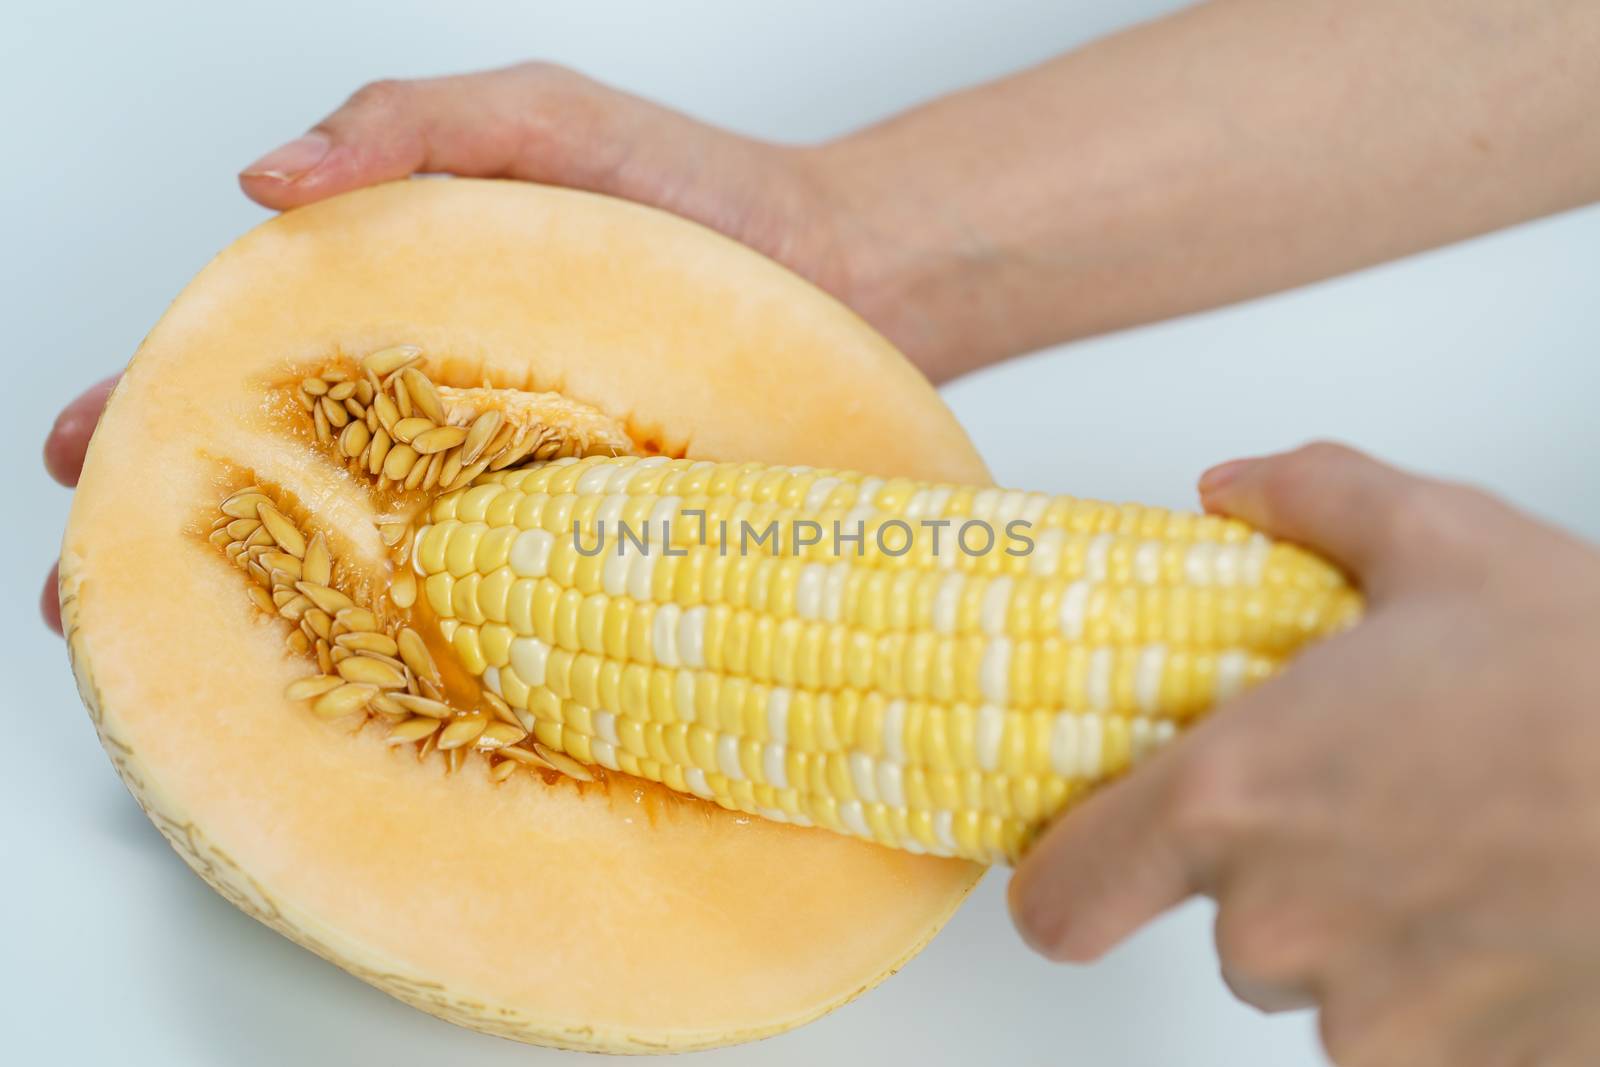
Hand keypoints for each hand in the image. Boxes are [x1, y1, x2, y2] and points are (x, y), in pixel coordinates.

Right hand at [39, 60, 962, 631]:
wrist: (848, 272)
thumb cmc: (693, 192)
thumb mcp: (543, 122)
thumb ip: (410, 124)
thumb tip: (267, 178)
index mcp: (409, 312)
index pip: (251, 363)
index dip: (151, 407)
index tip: (77, 453)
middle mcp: (448, 414)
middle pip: (287, 479)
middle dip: (177, 536)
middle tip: (91, 597)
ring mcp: (516, 490)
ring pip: (371, 560)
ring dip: (275, 613)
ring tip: (189, 661)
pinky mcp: (590, 547)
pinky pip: (493, 606)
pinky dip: (423, 650)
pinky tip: (368, 691)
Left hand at [1009, 443, 1599, 1064]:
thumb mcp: (1449, 541)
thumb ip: (1312, 501)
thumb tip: (1233, 490)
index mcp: (1233, 797)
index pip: (1063, 899)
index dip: (1070, 882)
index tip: (1097, 860)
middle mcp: (1281, 924)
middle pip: (1220, 924)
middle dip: (1277, 874)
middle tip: (1370, 803)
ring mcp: (1375, 1019)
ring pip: (1324, 986)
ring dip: (1368, 934)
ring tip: (1463, 847)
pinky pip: (1417, 1036)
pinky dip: (1451, 990)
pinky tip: (1514, 910)